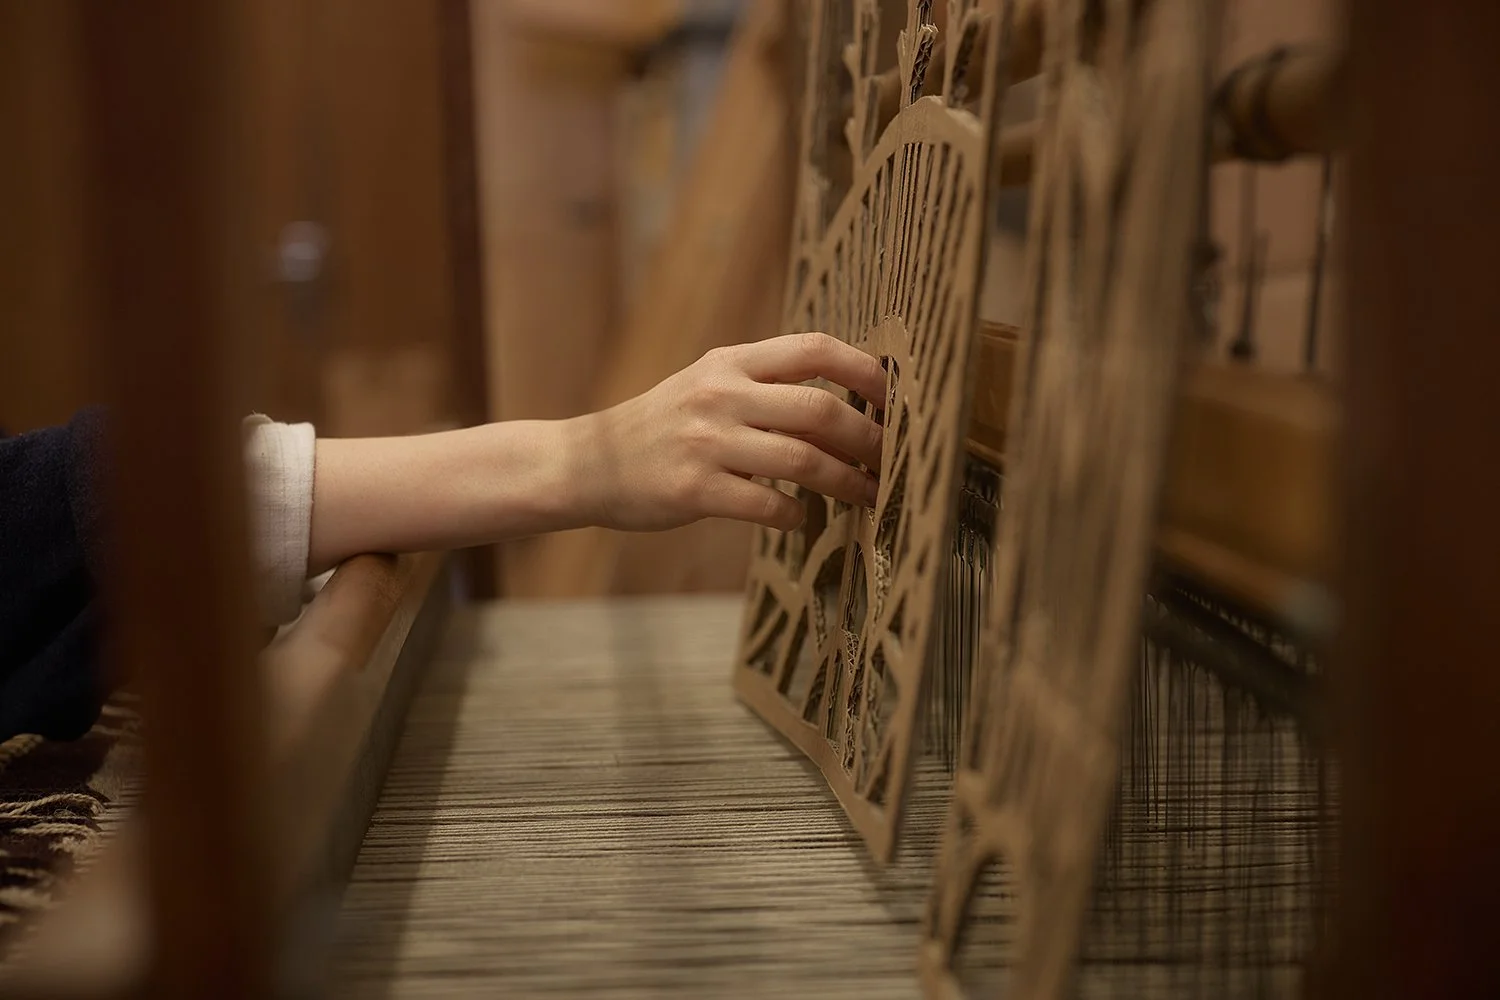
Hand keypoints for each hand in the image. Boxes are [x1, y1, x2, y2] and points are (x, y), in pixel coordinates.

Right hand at [580, 333, 886, 531]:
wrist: (589, 463)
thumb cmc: (664, 426)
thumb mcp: (709, 384)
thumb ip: (766, 384)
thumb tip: (849, 399)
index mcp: (731, 361)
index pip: (814, 349)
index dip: (866, 370)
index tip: (897, 396)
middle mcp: (721, 395)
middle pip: (820, 410)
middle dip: (870, 439)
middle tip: (894, 460)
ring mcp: (707, 443)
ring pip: (802, 461)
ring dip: (848, 483)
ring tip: (870, 496)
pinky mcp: (694, 490)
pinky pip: (767, 505)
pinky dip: (796, 514)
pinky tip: (801, 517)